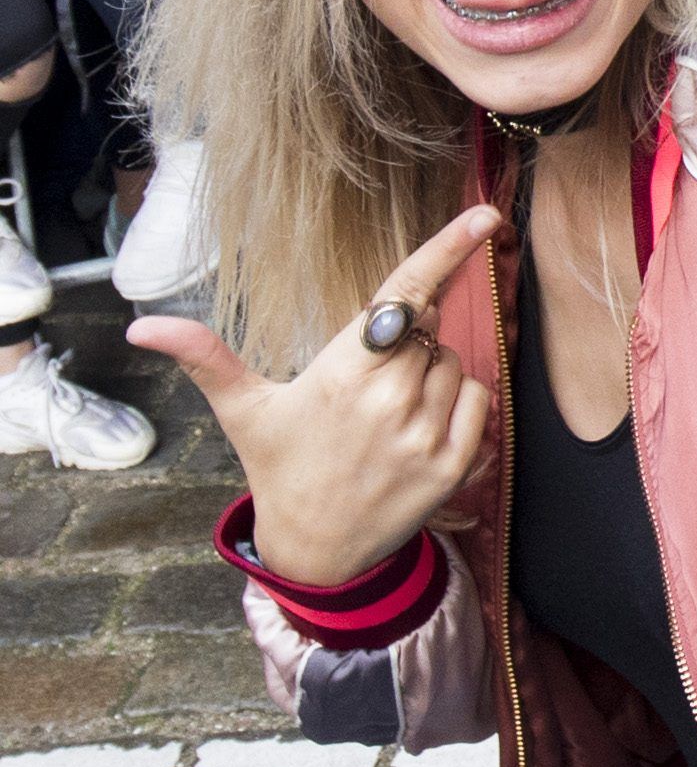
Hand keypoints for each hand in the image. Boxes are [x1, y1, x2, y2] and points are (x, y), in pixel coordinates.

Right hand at [127, 205, 500, 586]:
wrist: (316, 550)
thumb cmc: (281, 466)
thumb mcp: (244, 410)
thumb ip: (204, 357)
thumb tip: (142, 326)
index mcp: (343, 372)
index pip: (403, 294)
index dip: (446, 249)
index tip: (484, 215)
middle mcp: (390, 398)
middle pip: (426, 329)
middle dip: (405, 341)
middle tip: (366, 384)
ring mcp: (425, 432)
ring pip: (453, 361)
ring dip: (430, 374)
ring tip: (385, 414)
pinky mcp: (453, 463)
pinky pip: (479, 398)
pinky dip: (460, 402)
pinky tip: (418, 428)